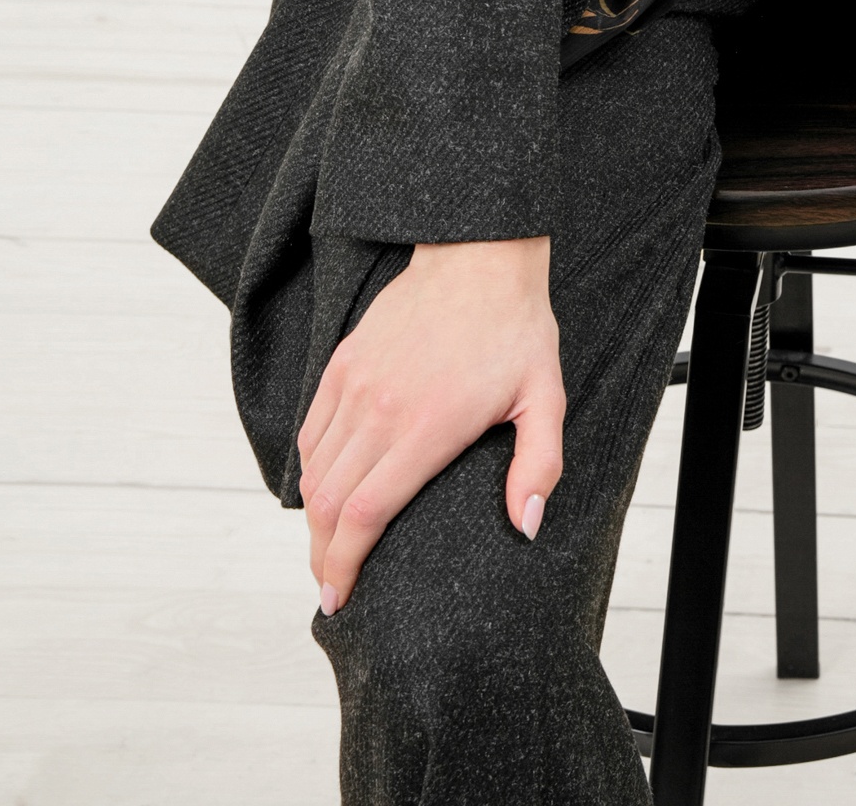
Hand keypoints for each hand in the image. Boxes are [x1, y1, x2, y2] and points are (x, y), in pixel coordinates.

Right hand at [297, 234, 562, 613]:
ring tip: (328, 546)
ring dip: (313, 518)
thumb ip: (538, 466)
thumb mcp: (545, 397)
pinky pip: (310, 432)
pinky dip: (310, 470)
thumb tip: (525, 526)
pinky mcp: (342, 364)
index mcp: (427, 427)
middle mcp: (380, 409)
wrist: (479, 257)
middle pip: (328, 504)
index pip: (364, 515)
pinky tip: (326, 489)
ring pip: (313, 472)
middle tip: (330, 587)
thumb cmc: (516, 329)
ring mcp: (355, 385)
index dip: (343, 566)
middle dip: (322, 556)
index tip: (338, 599)